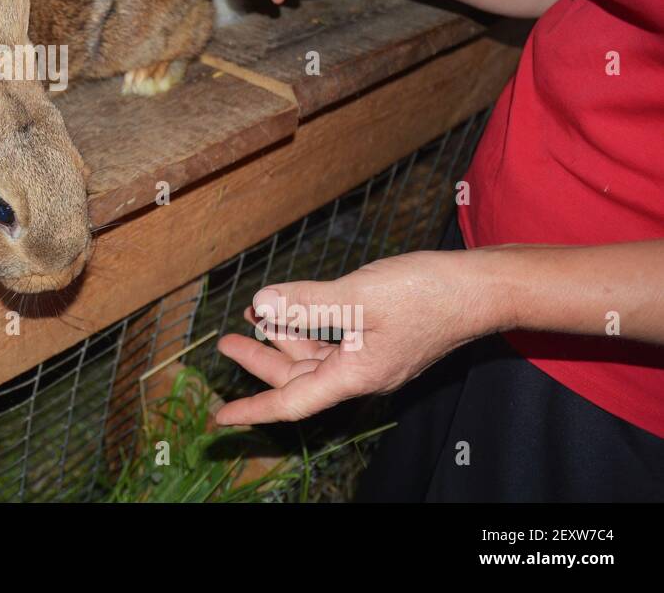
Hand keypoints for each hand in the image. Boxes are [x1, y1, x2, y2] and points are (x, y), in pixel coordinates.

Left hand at [214, 249, 510, 425]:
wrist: (483, 288)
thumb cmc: (428, 293)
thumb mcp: (359, 295)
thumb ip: (308, 302)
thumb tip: (261, 304)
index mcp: (356, 375)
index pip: (293, 400)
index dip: (255, 409)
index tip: (222, 418)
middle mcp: (363, 373)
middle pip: (299, 377)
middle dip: (259, 361)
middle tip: (225, 343)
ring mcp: (374, 357)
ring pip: (315, 356)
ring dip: (283, 337)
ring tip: (255, 313)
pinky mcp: (384, 339)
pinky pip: (334, 341)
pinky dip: (309, 326)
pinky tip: (295, 306)